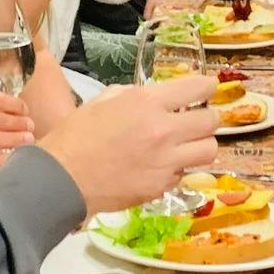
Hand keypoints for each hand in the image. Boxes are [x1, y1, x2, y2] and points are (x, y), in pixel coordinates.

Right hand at [39, 72, 220, 215]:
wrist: (62, 178)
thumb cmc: (75, 135)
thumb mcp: (104, 100)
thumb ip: (134, 95)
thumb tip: (154, 98)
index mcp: (148, 102)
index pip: (198, 88)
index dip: (207, 87)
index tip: (207, 89)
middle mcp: (164, 130)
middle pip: (212, 121)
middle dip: (207, 117)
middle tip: (196, 119)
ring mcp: (166, 161)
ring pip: (209, 150)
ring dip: (200, 144)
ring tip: (186, 145)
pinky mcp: (161, 186)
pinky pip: (183, 173)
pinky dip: (177, 168)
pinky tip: (160, 166)